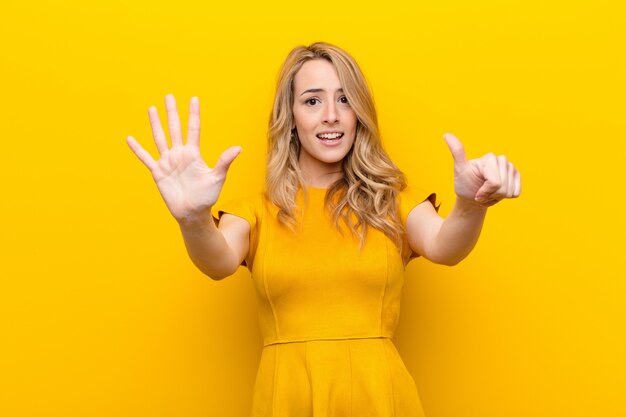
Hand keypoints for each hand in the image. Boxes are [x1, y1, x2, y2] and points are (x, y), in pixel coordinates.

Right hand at [126, 94, 241, 221]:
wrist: (192, 212)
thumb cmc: (207, 196)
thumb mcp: (217, 178)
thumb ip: (224, 162)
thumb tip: (238, 148)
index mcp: (194, 153)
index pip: (193, 129)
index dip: (193, 114)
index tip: (194, 99)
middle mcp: (180, 154)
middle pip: (175, 128)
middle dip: (172, 113)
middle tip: (169, 96)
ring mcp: (168, 162)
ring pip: (160, 138)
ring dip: (155, 124)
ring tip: (152, 109)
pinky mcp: (158, 172)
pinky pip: (145, 158)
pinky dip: (137, 149)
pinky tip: (129, 139)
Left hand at [443, 133, 520, 206]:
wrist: (472, 198)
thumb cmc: (465, 184)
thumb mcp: (459, 170)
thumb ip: (457, 152)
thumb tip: (446, 134)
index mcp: (489, 158)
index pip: (494, 182)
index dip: (485, 192)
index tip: (476, 192)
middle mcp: (502, 160)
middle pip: (502, 187)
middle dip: (491, 194)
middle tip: (482, 192)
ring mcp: (511, 168)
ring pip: (509, 191)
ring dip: (497, 196)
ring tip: (488, 192)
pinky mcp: (516, 177)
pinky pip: (516, 193)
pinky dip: (506, 197)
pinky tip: (497, 193)